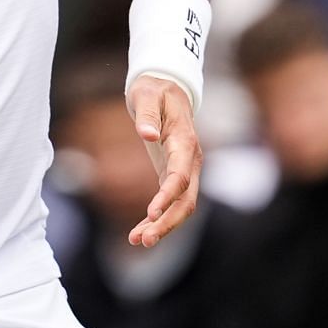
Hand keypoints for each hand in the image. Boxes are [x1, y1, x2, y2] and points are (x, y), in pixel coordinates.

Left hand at [126, 73, 201, 246]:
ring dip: (163, 226)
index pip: (180, 175)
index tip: (151, 213)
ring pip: (181, 206)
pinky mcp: (175, 173)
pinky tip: (139, 232)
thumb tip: (148, 134)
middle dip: (167, 223)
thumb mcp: (147, 95)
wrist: (167, 87)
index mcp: (184, 142)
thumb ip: (146, 114)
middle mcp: (191, 160)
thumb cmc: (154, 90)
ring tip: (137, 241)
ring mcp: (186, 169)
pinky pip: (170, 201)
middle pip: (186, 200)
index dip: (168, 196)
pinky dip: (157, 218)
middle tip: (144, 240)